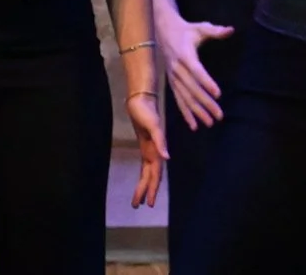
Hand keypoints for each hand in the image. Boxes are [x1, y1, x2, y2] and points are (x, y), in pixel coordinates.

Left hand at [126, 90, 167, 207]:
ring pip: (148, 171)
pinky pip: (145, 164)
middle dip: (147, 190)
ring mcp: (150, 148)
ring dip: (144, 185)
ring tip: (138, 199)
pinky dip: (144, 174)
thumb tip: (167, 157)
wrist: (141, 99)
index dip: (153, 187)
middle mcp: (154, 151)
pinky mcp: (145, 144)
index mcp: (155, 149)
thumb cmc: (145, 110)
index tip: (150, 203)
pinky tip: (143, 179)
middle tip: (140, 206)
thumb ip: (160, 140)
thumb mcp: (153, 125)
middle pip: (152, 175)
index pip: (155, 173)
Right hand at [160, 13, 234, 130]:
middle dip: (205, 103)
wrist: (163, 32)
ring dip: (197, 112)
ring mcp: (173, 78)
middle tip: (219, 115)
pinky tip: (193, 125)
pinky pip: (179, 100)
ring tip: (209, 123)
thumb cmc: (186, 30)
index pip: (197, 71)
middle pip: (192, 89)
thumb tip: (231, 29)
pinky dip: (185, 113)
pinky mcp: (172, 83)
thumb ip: (216, 31)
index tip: (218, 94)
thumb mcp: (200, 27)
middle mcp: (178, 70)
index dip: (207, 83)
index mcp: (185, 56)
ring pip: (185, 98)